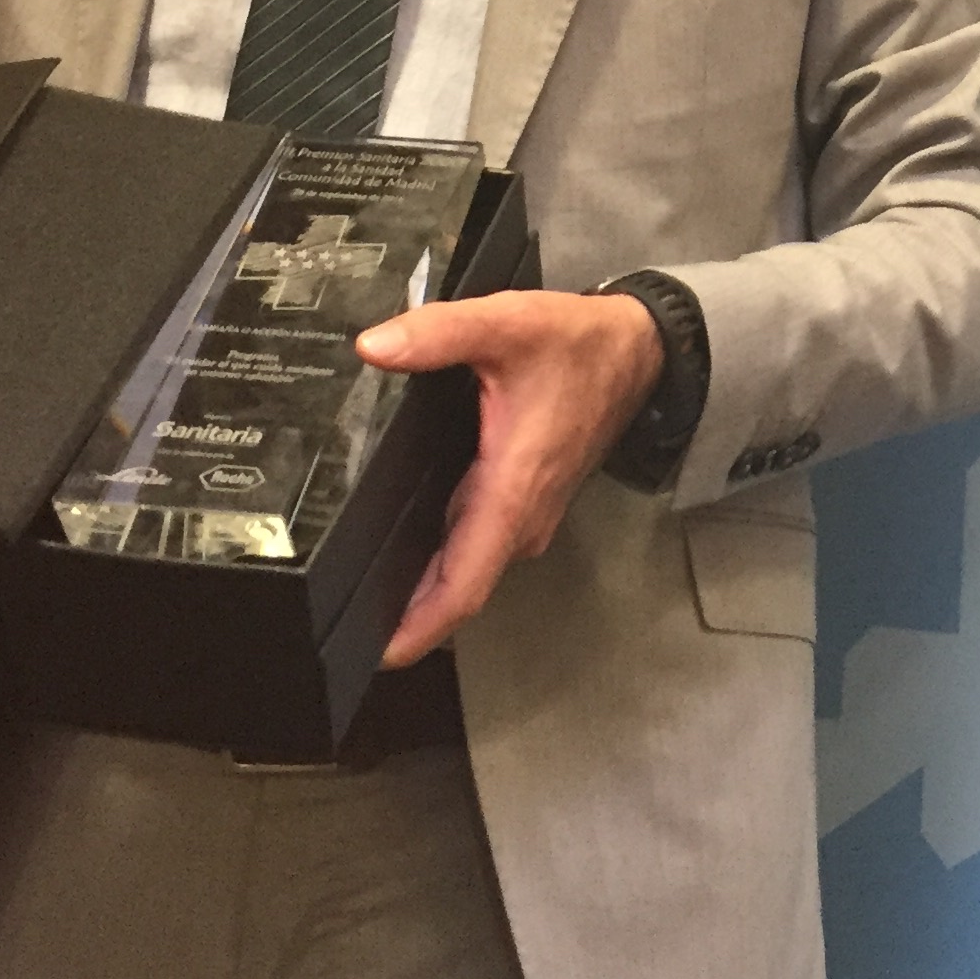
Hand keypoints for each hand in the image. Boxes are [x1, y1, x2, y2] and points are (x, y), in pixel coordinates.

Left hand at [359, 286, 662, 665]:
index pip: (464, 586)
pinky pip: (478, 546)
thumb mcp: (507, 324)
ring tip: (357, 590)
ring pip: (468, 568)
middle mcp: (522, 517)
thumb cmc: (581, 345)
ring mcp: (528, 515)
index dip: (419, 627)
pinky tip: (403, 547)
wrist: (640, 350)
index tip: (376, 654)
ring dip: (422, 587)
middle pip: (458, 587)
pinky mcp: (528, 503)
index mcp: (513, 490)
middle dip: (404, 613)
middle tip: (339, 621)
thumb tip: (374, 345)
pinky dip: (444, 560)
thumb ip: (438, 333)